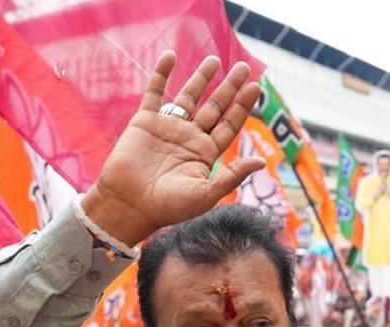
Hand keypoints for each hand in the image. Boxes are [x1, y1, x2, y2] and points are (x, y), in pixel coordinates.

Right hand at [82, 53, 262, 246]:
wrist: (128, 205)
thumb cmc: (167, 207)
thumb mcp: (206, 194)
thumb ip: (232, 176)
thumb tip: (260, 161)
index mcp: (205, 154)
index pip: (229, 125)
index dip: (242, 106)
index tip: (255, 87)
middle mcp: (189, 138)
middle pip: (214, 107)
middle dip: (228, 87)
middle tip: (244, 67)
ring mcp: (167, 128)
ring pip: (188, 97)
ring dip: (201, 78)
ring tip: (215, 59)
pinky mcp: (144, 122)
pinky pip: (154, 93)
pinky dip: (161, 74)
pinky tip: (170, 56)